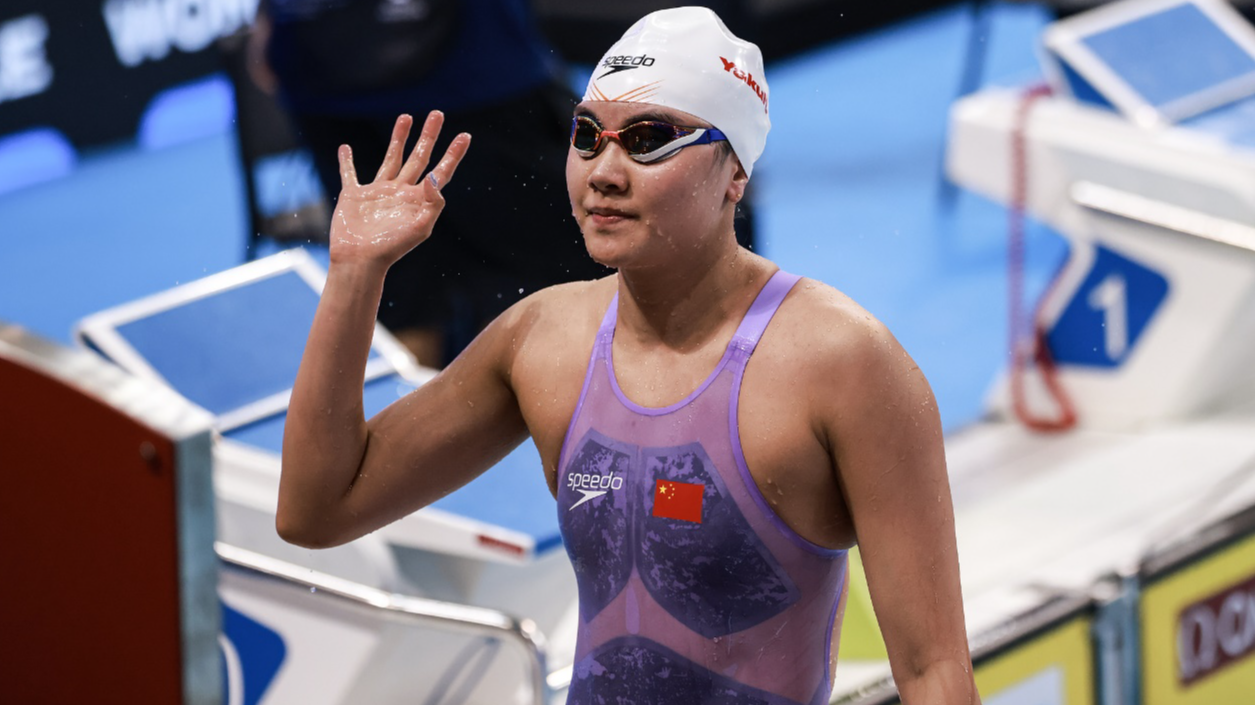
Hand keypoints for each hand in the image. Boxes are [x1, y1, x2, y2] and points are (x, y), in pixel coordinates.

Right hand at [330, 111, 470, 268]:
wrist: (361, 260)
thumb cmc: (392, 248)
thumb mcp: (420, 227)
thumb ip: (432, 202)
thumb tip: (434, 175)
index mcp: (418, 200)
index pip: (440, 172)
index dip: (453, 155)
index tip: (465, 135)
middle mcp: (400, 192)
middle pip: (419, 157)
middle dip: (429, 136)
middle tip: (437, 114)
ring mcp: (378, 192)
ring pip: (391, 157)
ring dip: (399, 137)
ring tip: (406, 117)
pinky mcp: (354, 195)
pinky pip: (350, 173)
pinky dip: (346, 161)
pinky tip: (345, 148)